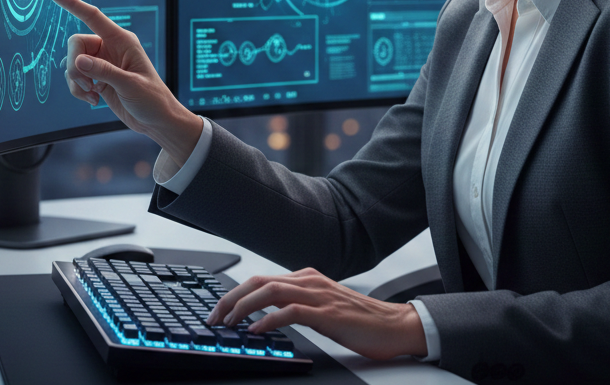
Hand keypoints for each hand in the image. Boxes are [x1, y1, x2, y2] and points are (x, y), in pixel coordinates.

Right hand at [48, 0, 201, 164]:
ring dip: (76, 81)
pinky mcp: (97, 77)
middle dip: (74, 65)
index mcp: (122, 40)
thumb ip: (104, 71)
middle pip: (75, 44)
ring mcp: (102, 62)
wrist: (156, 121)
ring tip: (92, 96)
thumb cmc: (152, 99)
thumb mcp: (130, 85)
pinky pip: (75, 77)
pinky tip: (93, 100)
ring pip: (72, 62)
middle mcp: (110, 47)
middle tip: (87, 84)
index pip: (92, 16)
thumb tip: (77, 61)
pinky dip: (78, 89)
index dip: (71, 3)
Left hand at [206, 268, 427, 360]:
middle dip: (231, 298)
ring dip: (244, 307)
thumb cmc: (361, 319)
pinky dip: (269, 319)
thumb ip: (298, 303)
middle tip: (214, 317)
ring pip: (270, 291)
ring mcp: (319, 296)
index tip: (219, 310)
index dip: (236, 293)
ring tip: (229, 322)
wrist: (395, 325)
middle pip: (259, 282)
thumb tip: (267, 314)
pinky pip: (291, 312)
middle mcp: (310, 281)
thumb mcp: (323, 306)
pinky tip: (257, 330)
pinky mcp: (327, 314)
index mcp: (307, 278)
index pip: (261, 279)